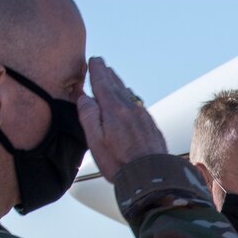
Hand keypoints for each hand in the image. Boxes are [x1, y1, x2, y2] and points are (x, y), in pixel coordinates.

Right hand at [77, 57, 168, 182]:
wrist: (153, 177)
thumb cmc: (120, 163)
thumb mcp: (96, 141)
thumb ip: (89, 116)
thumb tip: (84, 96)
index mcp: (114, 109)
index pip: (102, 82)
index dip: (97, 70)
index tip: (94, 60)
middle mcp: (130, 108)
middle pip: (117, 85)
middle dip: (107, 73)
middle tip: (101, 64)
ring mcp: (143, 116)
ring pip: (128, 93)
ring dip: (119, 84)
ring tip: (113, 78)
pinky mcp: (151, 125)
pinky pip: (137, 104)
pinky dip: (130, 97)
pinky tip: (129, 100)